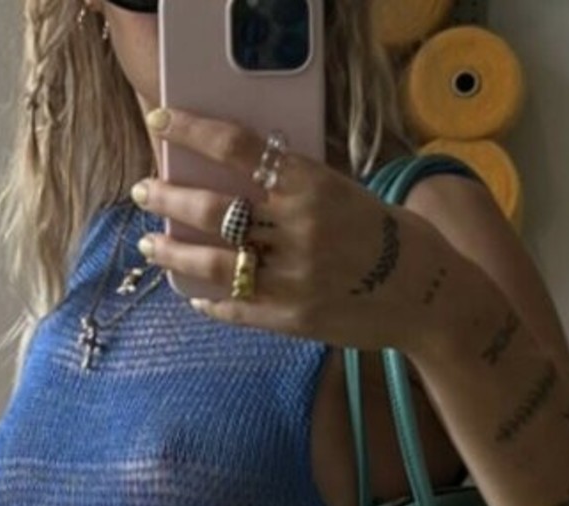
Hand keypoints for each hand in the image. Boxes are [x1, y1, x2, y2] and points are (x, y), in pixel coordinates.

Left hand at [134, 106, 459, 358]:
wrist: (424, 295)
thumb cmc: (385, 236)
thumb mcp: (342, 193)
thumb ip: (292, 187)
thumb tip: (235, 178)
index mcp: (312, 186)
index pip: (239, 149)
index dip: (193, 132)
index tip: (161, 123)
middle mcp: (299, 231)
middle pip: (214, 211)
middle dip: (168, 200)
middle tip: (144, 192)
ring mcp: (293, 279)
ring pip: (214, 265)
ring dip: (174, 254)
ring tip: (150, 245)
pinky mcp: (291, 320)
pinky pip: (235, 308)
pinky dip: (208, 301)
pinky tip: (191, 294)